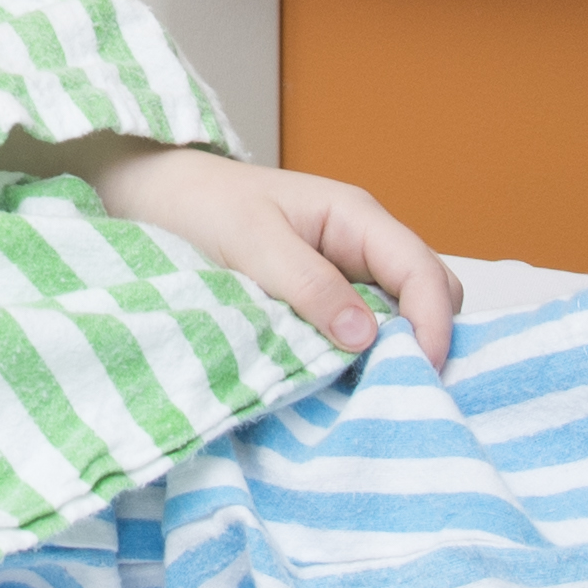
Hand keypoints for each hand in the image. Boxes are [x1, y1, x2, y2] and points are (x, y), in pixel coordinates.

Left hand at [50, 138, 460, 364]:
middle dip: (428, 340)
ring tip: (375, 392)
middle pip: (428, 293)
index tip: (421, 375)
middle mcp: (361, 242)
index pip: (423, 271)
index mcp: (355, 216)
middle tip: (401, 390)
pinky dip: (364, 354)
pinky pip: (362, 327)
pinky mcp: (322, 296)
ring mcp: (345, 269)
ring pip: (401, 314)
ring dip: (396, 351)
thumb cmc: (201, 205)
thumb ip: (310, 286)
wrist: (153, 195)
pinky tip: (346, 381)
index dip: (434, 324)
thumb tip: (367, 338)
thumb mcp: (254, 244)